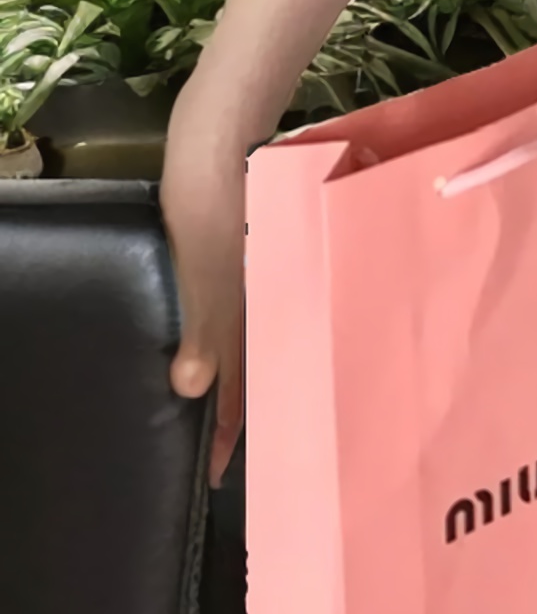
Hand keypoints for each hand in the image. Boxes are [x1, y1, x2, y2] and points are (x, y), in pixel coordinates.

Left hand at [161, 86, 252, 487]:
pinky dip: (251, 336)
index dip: (235, 431)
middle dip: (255, 409)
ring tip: (241, 405)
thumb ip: (205, 328)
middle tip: (238, 452)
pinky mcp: (259, 254)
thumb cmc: (213, 203)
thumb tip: (192, 390)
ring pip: (262, 338)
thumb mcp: (204, 268)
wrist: (223, 137)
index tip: (224, 477)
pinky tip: (242, 337)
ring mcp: (265, 275)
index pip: (249, 384)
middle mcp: (267, 297)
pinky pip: (258, 310)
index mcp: (257, 306)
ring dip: (252, 374)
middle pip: (261, 366)